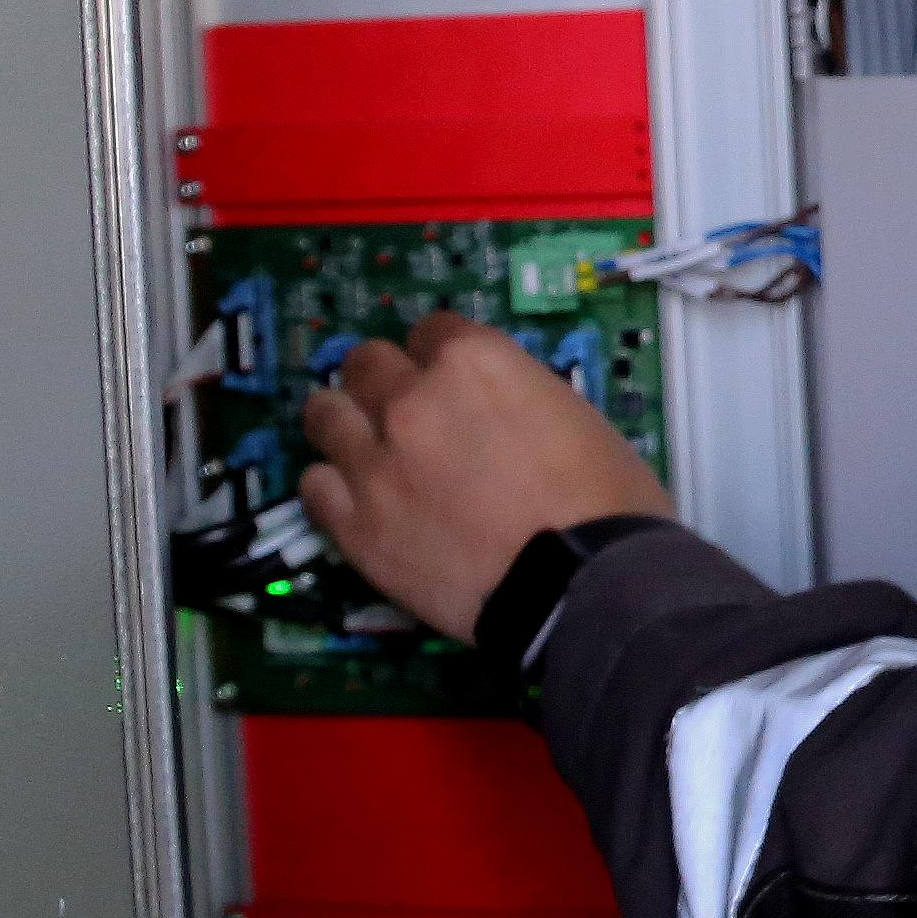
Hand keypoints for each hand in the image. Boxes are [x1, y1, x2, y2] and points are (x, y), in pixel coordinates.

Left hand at [300, 310, 677, 638]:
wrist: (582, 587)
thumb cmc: (603, 503)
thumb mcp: (572, 415)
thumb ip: (516, 397)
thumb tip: (494, 412)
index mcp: (474, 361)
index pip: (432, 329)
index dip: (440, 354)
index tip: (447, 378)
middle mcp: (412, 398)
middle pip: (367, 362)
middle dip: (384, 379)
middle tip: (402, 410)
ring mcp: (375, 462)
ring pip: (324, 415)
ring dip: (344, 423)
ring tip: (361, 446)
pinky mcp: (355, 525)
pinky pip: (314, 486)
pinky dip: (332, 487)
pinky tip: (353, 498)